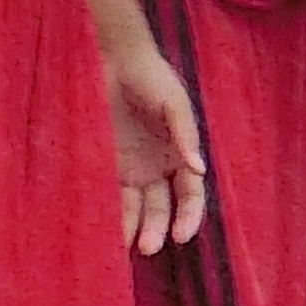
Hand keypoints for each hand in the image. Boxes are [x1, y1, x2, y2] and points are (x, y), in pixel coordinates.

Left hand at [104, 28, 206, 253]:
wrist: (111, 58)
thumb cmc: (150, 76)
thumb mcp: (174, 102)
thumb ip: (185, 134)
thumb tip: (200, 168)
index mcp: (181, 155)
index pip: (190, 196)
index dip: (188, 217)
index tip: (181, 236)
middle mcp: (158, 168)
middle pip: (162, 209)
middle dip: (157, 229)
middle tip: (148, 247)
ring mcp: (131, 168)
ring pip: (136, 208)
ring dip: (133, 229)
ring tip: (125, 248)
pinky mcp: (105, 164)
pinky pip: (109, 195)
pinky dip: (110, 213)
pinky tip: (105, 230)